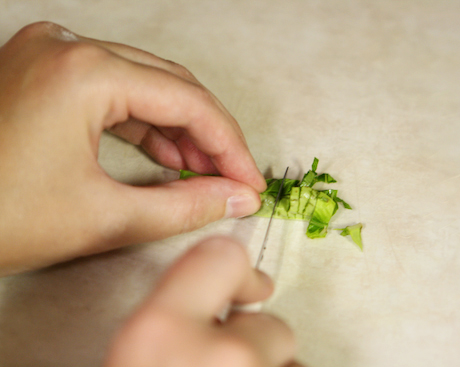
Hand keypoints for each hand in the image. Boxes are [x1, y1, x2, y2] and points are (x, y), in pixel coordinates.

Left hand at [0, 22, 266, 274]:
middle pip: (171, 84)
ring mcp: (51, 53)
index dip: (229, 145)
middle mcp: (68, 47)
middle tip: (232, 177)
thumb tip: (236, 199)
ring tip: (202, 171)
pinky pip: (114, 88)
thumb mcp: (103, 218)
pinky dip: (144, 122)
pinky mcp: (42, 69)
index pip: (188, 102)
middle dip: (208, 134)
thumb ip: (185, 207)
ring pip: (145, 83)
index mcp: (84, 72)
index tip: (249, 180)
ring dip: (179, 128)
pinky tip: (164, 155)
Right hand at [104, 237, 301, 366]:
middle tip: (220, 364)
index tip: (250, 285)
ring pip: (286, 357)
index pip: (225, 257)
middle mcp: (222, 356)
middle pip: (270, 323)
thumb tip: (210, 307)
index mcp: (161, 332)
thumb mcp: (136, 353)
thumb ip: (173, 317)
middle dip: (252, 342)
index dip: (239, 274)